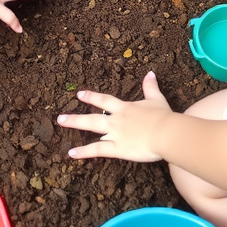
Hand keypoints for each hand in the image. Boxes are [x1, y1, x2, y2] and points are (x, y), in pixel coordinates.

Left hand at [57, 71, 171, 160]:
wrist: (167, 133)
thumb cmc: (163, 117)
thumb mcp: (156, 99)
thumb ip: (150, 87)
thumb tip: (150, 73)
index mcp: (125, 108)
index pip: (105, 100)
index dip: (92, 97)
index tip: (79, 94)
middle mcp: (117, 120)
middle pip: (93, 116)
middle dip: (76, 116)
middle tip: (60, 116)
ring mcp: (115, 134)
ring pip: (91, 128)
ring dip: (76, 125)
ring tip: (61, 123)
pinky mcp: (117, 149)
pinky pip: (98, 150)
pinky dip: (84, 152)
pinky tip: (71, 154)